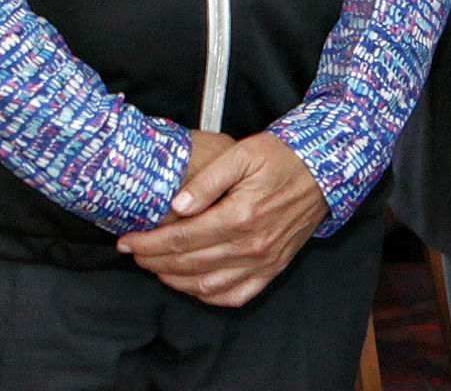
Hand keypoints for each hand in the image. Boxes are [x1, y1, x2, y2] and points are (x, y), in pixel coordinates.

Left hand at [116, 131, 329, 306]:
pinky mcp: (272, 268)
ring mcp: (263, 261)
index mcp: (240, 215)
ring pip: (207, 285)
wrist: (323, 171)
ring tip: (155, 267)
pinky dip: (208, 296)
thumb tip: (177, 206)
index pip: (182, 239)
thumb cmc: (282, 158)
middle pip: (188, 264)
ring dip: (174, 280)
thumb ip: (206, 181)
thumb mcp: (241, 154)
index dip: (149, 243)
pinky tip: (192, 285)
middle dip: (153, 260)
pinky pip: (235, 295)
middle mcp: (252, 245)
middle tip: (133, 253)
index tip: (127, 241)